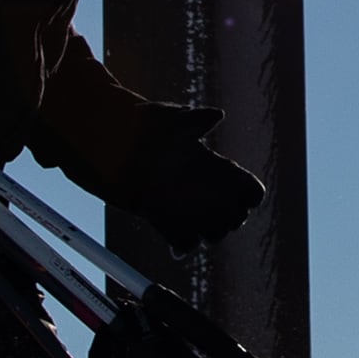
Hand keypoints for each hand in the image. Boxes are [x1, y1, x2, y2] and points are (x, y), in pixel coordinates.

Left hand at [122, 106, 267, 244]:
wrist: (109, 143)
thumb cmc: (145, 126)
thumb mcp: (171, 118)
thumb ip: (195, 120)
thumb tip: (218, 115)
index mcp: (214, 166)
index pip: (247, 188)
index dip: (250, 194)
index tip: (245, 198)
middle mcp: (204, 189)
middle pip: (234, 215)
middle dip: (232, 218)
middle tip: (224, 216)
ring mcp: (185, 206)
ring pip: (212, 230)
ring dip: (209, 232)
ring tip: (200, 226)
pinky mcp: (163, 220)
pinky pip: (183, 240)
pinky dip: (182, 242)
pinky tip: (176, 240)